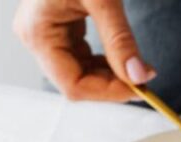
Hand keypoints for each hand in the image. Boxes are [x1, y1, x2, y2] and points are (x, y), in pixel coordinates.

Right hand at [14, 0, 153, 101]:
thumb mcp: (103, 0)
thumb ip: (120, 40)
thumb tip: (138, 75)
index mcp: (37, 32)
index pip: (73, 84)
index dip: (108, 93)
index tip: (141, 88)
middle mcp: (35, 36)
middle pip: (74, 82)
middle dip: (111, 85)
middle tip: (145, 79)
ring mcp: (44, 33)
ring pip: (79, 71)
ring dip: (110, 76)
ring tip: (138, 68)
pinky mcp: (57, 27)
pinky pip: (80, 56)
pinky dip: (104, 62)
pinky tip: (122, 57)